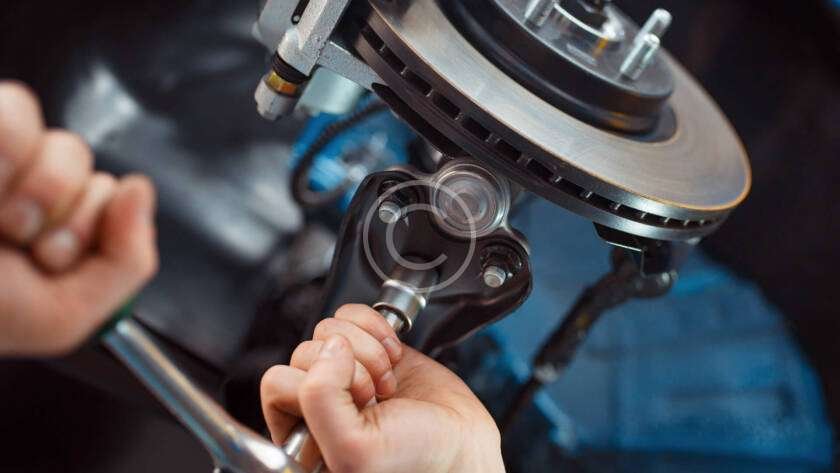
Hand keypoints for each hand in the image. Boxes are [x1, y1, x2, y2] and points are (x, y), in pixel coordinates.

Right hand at [0, 81, 157, 355]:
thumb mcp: (63, 315)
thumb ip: (127, 262)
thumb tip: (141, 189)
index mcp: (56, 226)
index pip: (114, 196)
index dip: (90, 229)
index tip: (50, 260)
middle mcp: (27, 186)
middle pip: (87, 165)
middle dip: (62, 213)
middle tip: (18, 242)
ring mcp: (0, 157)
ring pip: (62, 141)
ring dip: (35, 189)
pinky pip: (16, 108)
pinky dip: (5, 152)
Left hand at [261, 304, 505, 472]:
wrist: (464, 448)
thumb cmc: (415, 462)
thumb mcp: (352, 448)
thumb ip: (320, 399)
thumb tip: (330, 348)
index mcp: (303, 432)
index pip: (279, 382)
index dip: (318, 386)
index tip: (353, 404)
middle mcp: (320, 402)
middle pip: (306, 351)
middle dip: (350, 369)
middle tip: (375, 396)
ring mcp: (347, 373)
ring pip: (330, 331)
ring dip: (367, 350)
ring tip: (387, 381)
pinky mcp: (373, 350)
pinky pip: (354, 317)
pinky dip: (376, 328)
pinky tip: (394, 358)